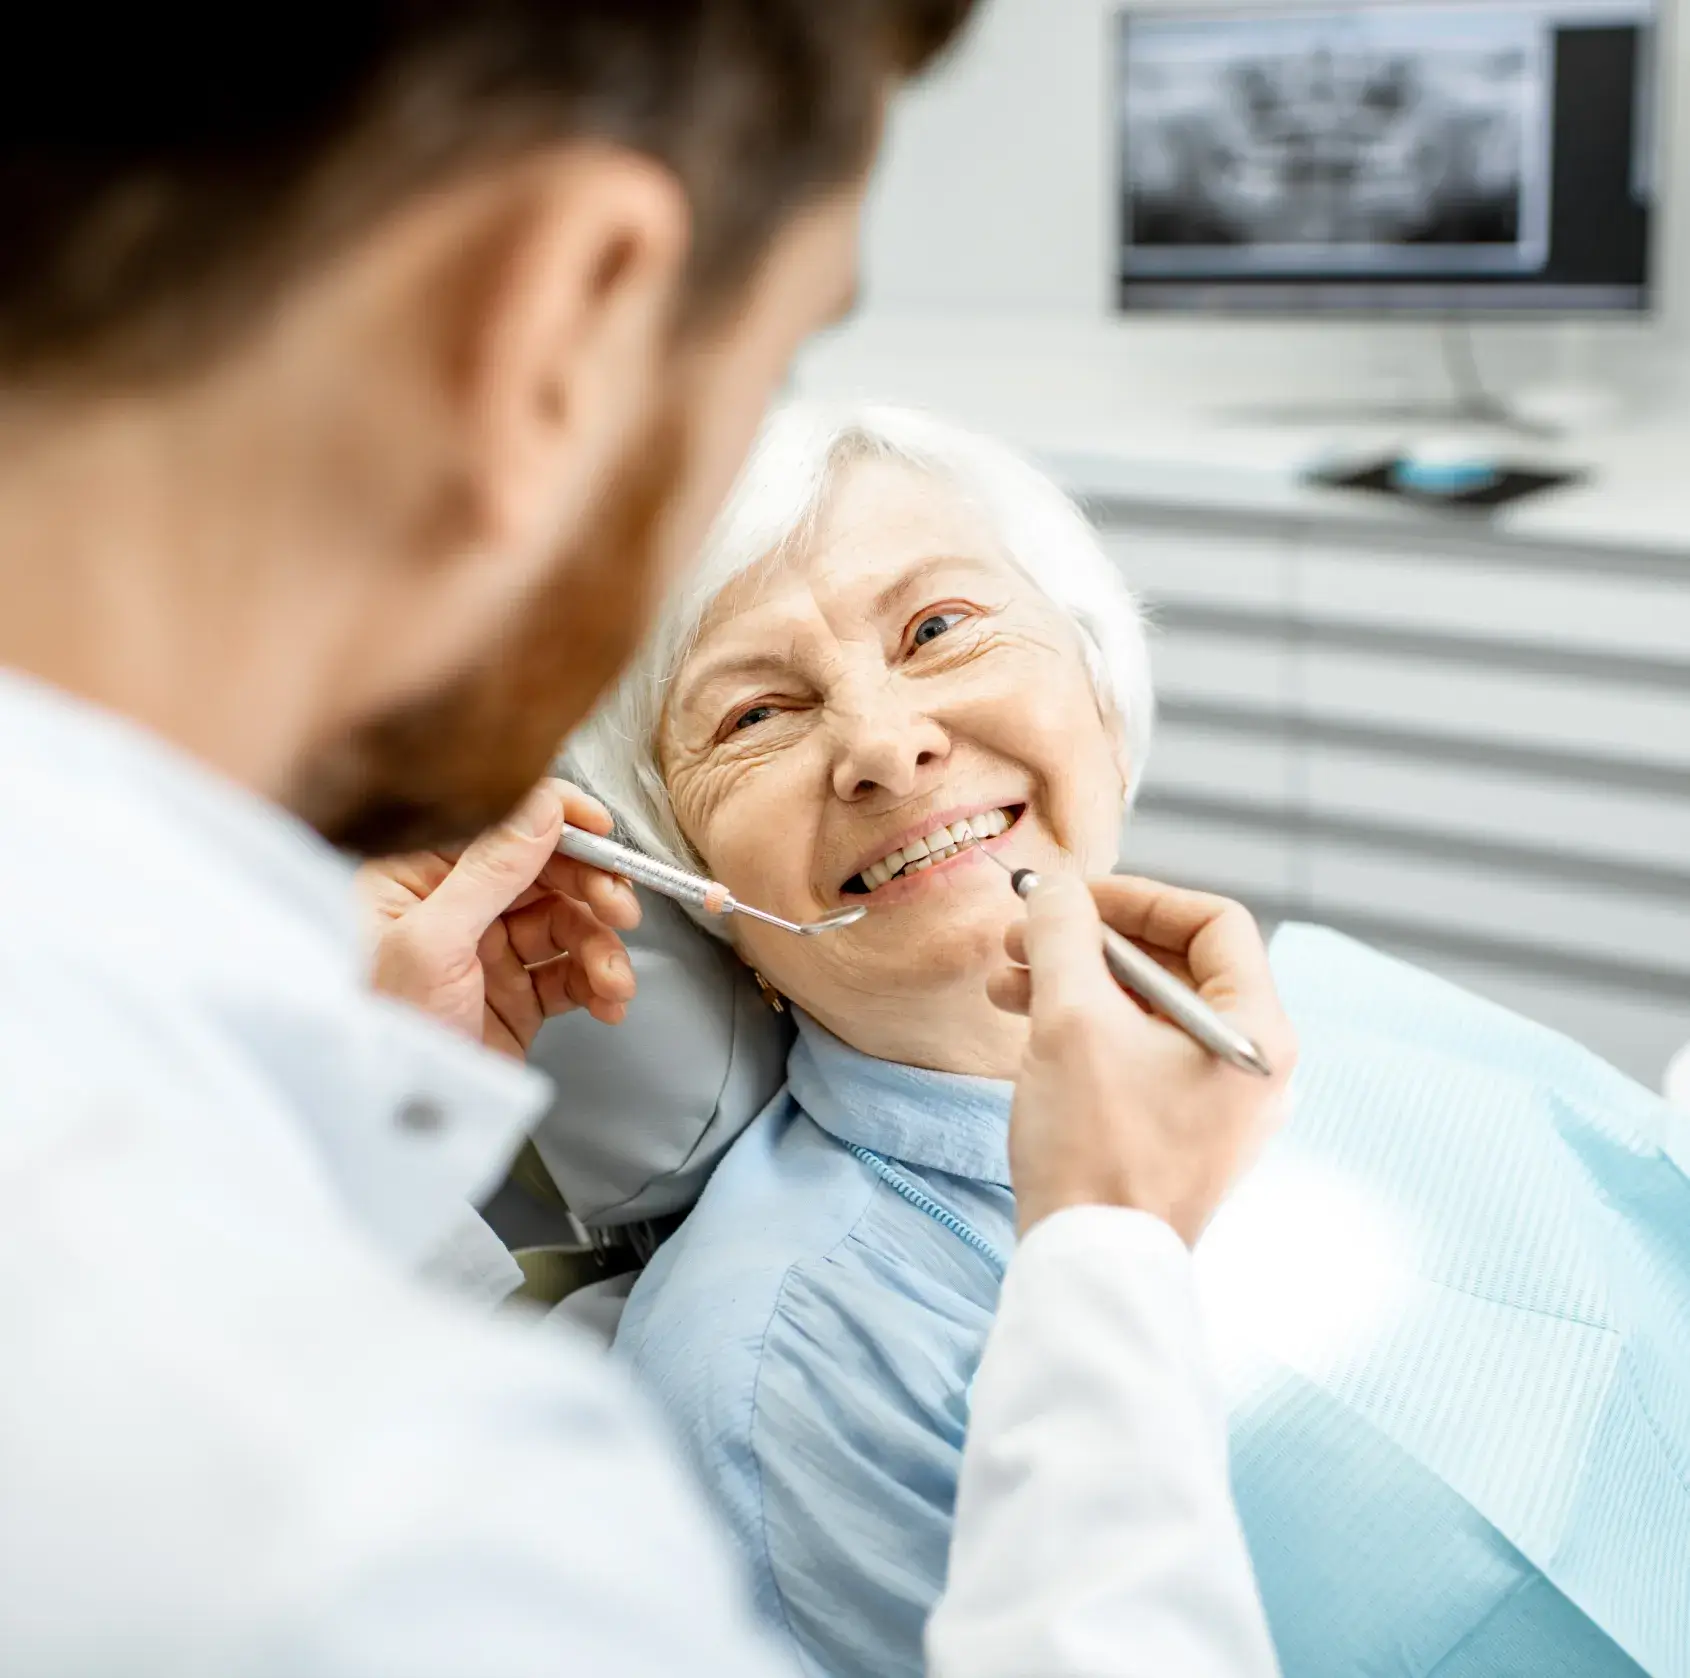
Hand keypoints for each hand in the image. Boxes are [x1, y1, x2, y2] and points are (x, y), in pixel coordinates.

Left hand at [358, 779, 641, 1058]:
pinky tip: (608, 1002)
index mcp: (415, 875)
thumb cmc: (388, 1031)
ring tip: (614, 982)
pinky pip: (570, 972)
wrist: (398, 1122)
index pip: (499, 824)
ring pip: (567, 924)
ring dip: (602, 950)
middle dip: (592, 892)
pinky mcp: (515, 994)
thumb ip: (491, 869)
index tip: (602, 832)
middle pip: (545, 872)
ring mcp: (487, 950)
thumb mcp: (434, 940)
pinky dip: (597, 984)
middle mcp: (454, 905)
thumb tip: (542, 806)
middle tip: (622, 912)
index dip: (557, 821)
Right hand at [988, 875, 1295, 1244]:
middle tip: (1021, 933)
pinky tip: (1022, 1021)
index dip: (1138, 897)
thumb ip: (1063, 935)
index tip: (1071, 898)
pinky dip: (1084, 1028)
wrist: (1088, 1263)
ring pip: (1144, 1010)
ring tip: (1003, 979)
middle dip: (1089, 941)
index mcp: (1256, 1032)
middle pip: (1174, 965)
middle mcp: (1250, 1065)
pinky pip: (1135, 1054)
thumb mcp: (1072, 1019)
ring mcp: (1216, 1103)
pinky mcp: (1178, 1131)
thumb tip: (1054, 889)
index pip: (1214, 922)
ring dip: (1073, 982)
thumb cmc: (1094, 1145)